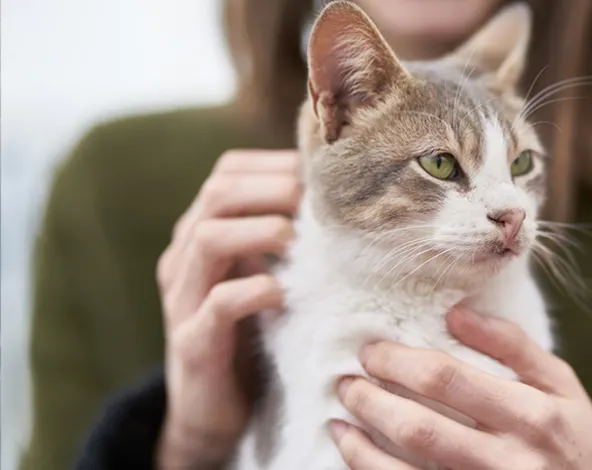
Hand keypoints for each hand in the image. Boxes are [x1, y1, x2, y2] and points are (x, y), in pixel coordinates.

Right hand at [155, 149, 300, 467]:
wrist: (212, 416)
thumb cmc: (250, 337)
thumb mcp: (262, 277)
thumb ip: (282, 240)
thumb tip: (340, 200)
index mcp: (201, 235)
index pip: (226, 173)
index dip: (273, 165)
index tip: (320, 177)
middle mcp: (184, 259)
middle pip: (216, 194)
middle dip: (272, 188)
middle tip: (315, 204)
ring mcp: (183, 300)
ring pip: (207, 238)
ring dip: (261, 231)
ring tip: (297, 242)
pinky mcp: (193, 343)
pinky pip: (217, 303)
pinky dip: (254, 290)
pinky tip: (282, 294)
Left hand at [331, 308, 591, 469]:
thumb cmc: (574, 436)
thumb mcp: (562, 384)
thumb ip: (512, 346)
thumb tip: (455, 312)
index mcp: (531, 414)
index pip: (447, 379)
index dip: (398, 362)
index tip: (372, 350)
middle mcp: (508, 460)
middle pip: (420, 428)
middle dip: (371, 401)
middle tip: (346, 381)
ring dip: (362, 446)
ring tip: (340, 419)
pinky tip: (356, 455)